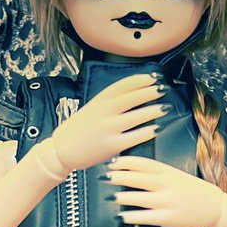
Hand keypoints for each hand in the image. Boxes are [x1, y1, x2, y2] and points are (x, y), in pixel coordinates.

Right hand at [43, 73, 167, 174]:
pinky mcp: (111, 145)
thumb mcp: (91, 109)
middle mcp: (104, 112)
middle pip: (132, 97)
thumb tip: (133, 94)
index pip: (123, 85)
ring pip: (136, 116)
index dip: (140, 79)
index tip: (153, 77)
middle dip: (150, 92)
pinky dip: (147, 132)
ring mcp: (108, 129)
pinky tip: (156, 128)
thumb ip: (109, 102)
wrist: (62, 150)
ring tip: (164, 107)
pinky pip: (134, 137)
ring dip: (153, 110)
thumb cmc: (78, 130)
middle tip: (163, 89)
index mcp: (99, 101)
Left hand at [107, 156, 226, 226]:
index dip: (124, 162)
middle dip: (118, 176)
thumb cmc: (192, 191)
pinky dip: (131, 216)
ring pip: (138, 198)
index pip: (142, 163)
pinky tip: (121, 216)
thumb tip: (131, 172)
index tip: (111, 162)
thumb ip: (157, 173)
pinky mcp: (169, 218)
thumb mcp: (176, 176)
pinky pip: (146, 217)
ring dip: (121, 196)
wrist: (215, 207)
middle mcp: (166, 184)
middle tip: (103, 176)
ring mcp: (167, 202)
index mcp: (167, 172)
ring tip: (109, 196)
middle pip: (137, 178)